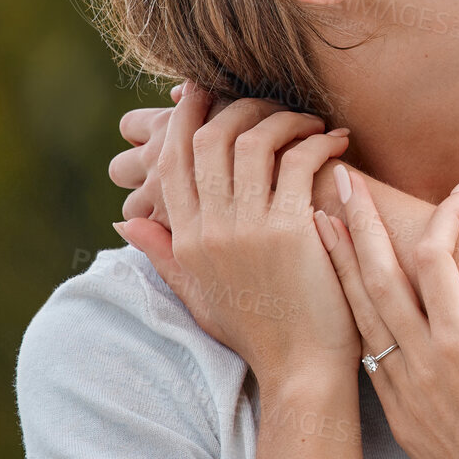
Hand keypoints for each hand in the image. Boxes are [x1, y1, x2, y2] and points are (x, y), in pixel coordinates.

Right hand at [114, 82, 357, 388]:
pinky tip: (335, 142)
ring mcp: (246, 229)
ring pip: (253, 141)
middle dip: (240, 106)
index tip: (203, 87)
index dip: (186, 116)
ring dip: (285, 119)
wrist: (301, 370)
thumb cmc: (258, 332)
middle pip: (211, 138)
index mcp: (185, 241)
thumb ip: (162, 252)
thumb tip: (123, 219)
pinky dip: (318, 142)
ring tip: (310, 122)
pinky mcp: (288, 231)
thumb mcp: (198, 294)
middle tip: (271, 102)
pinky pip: (298, 162)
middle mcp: (208, 230)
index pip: (174, 160)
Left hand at [318, 167, 458, 458]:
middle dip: (359, 223)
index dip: (448, 214)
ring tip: (318, 224)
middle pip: (377, 276)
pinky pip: (364, 352)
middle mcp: (420, 364)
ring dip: (338, 265)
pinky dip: (351, 314)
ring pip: (359, 314)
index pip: (437, 259)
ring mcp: (402, 392)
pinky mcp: (398, 417)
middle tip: (342, 179)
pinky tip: (346, 299)